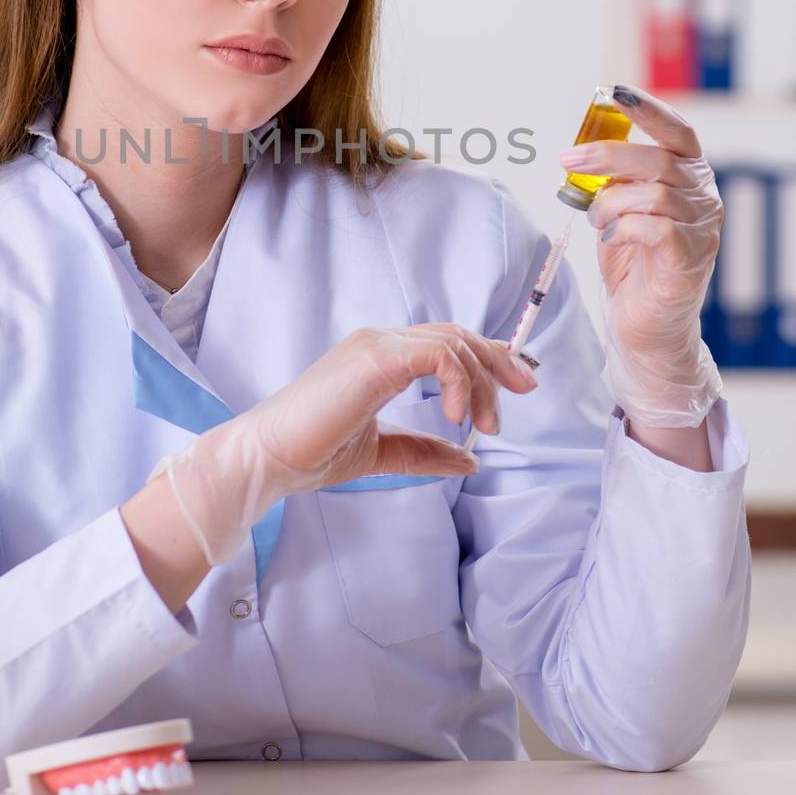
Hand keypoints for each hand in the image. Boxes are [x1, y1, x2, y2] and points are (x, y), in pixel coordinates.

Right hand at [148, 324, 538, 564]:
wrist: (271, 457)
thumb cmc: (313, 452)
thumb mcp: (383, 453)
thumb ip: (424, 450)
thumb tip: (470, 459)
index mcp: (380, 356)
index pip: (445, 341)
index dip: (487, 357)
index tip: (517, 385)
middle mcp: (380, 340)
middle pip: (457, 334)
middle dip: (498, 362)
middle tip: (524, 392)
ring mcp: (377, 345)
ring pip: (452, 342)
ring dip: (481, 381)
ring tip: (484, 424)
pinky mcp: (375, 358)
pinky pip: (437, 354)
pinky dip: (458, 381)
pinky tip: (457, 417)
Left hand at [558, 84, 723, 428]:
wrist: (645, 324)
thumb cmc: (633, 263)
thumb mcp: (619, 211)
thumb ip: (614, 180)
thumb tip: (584, 151)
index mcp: (689, 177)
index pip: (678, 132)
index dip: (648, 110)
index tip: (613, 92)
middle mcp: (704, 198)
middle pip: (659, 159)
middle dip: (608, 155)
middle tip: (568, 160)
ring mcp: (702, 229)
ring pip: (653, 194)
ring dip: (611, 203)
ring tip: (597, 222)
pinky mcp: (690, 258)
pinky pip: (654, 228)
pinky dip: (622, 229)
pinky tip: (610, 240)